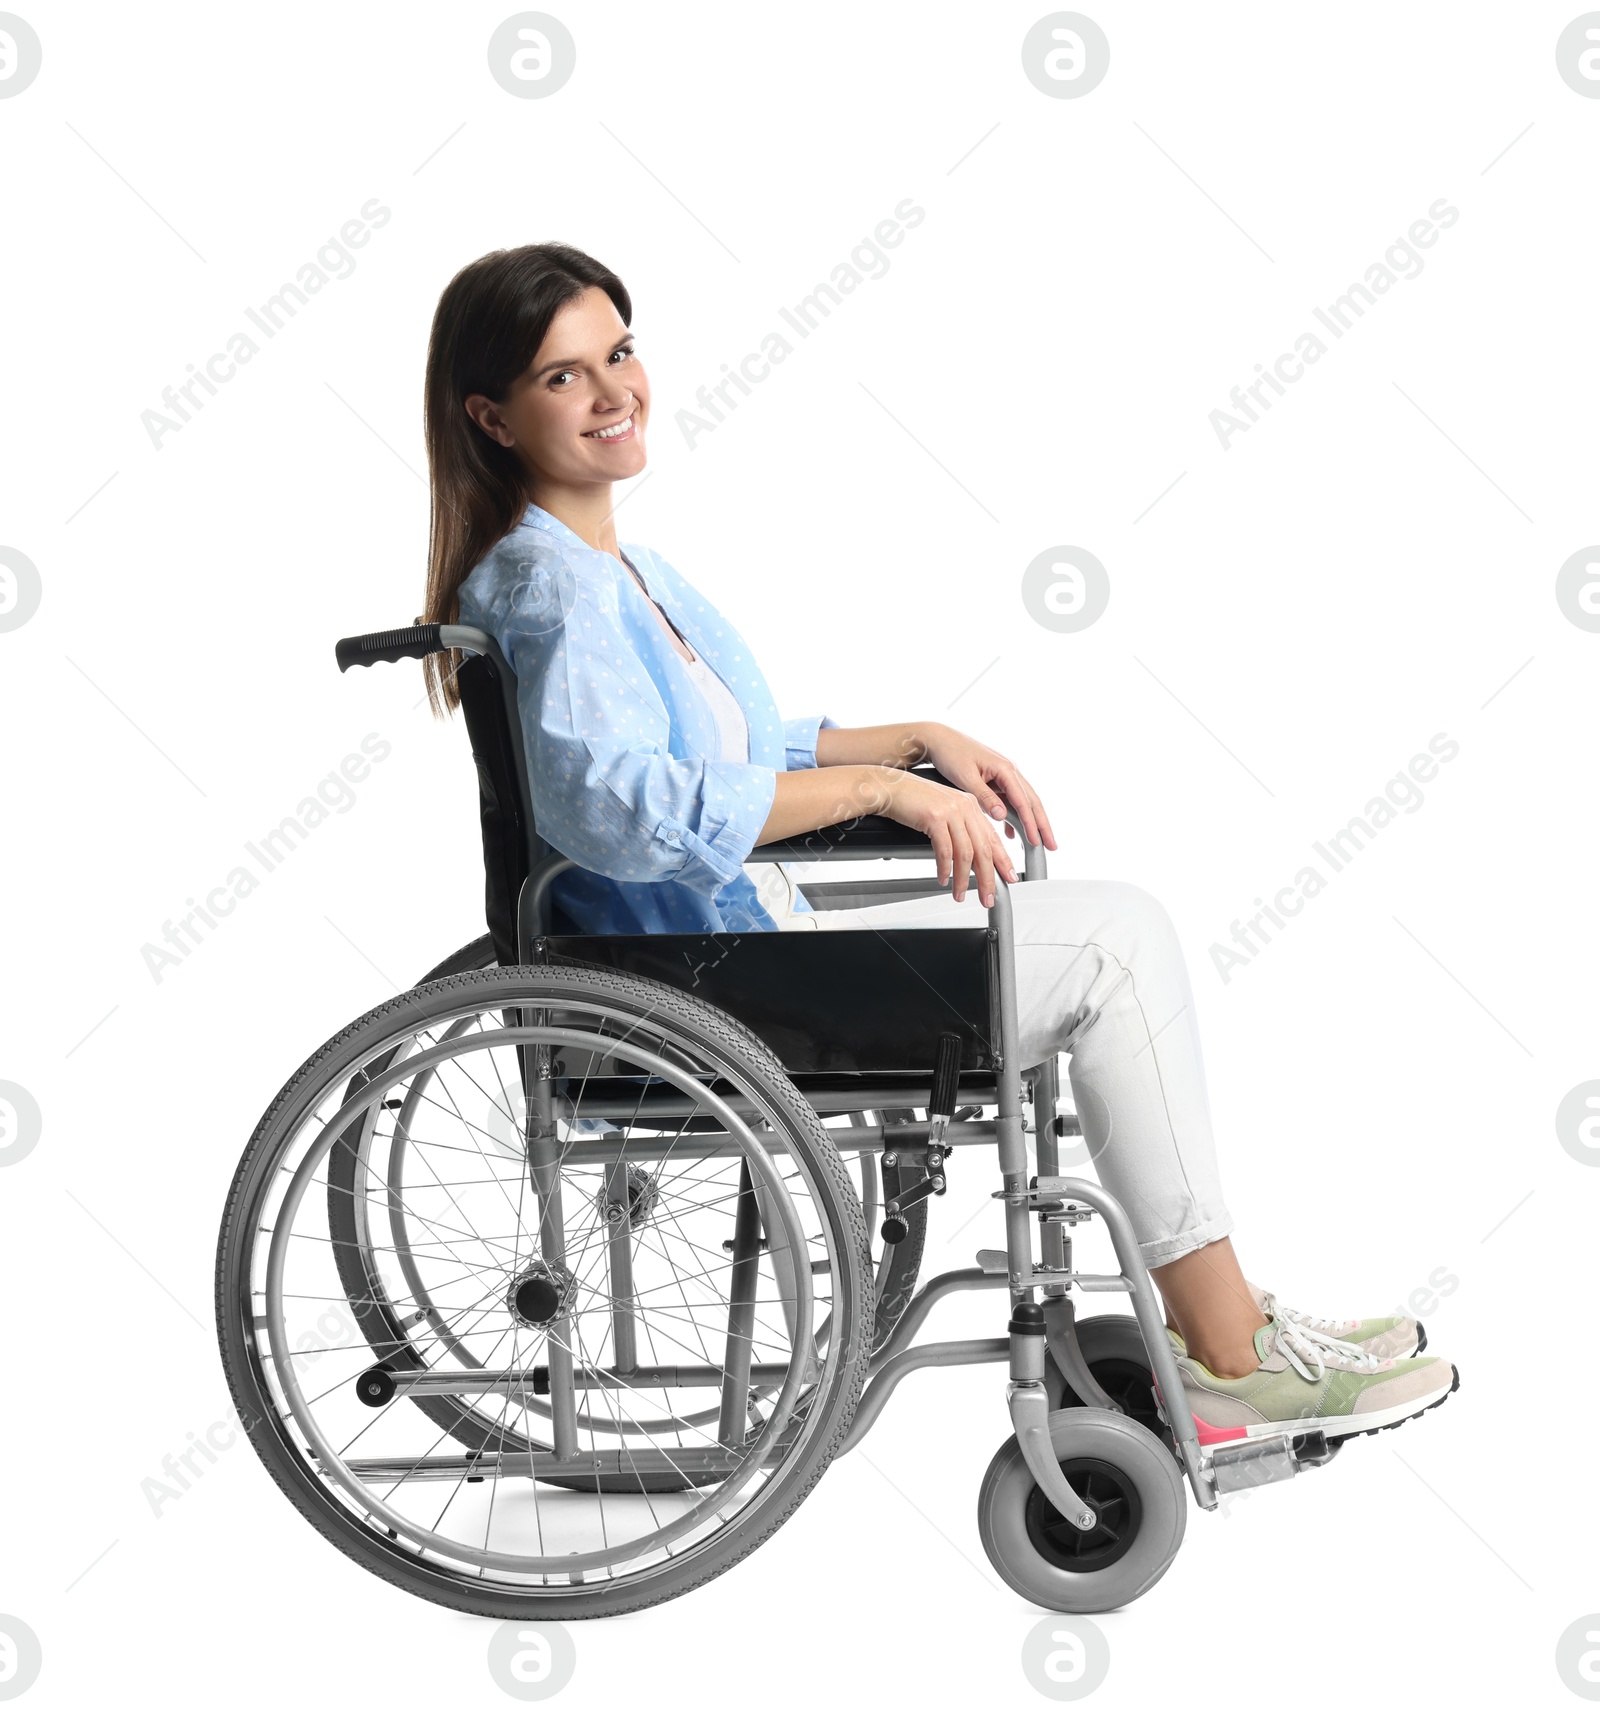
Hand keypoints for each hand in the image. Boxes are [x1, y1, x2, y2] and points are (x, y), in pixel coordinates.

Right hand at [880, 770, 1017, 905]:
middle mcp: (965, 807)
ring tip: (960, 894)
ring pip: (966, 854)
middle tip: (987, 897)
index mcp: (971, 805)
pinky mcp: (935, 817)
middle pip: (984, 849)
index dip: (1002, 861)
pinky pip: (945, 851)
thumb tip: (970, 857)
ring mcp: (951, 811)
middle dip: (987, 878)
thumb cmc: (913, 801)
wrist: (889, 788)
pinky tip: (943, 879)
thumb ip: (960, 828)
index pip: (992, 838)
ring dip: (963, 879)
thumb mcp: (944, 812)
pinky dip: (945, 869)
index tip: (1008, 877)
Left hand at [918, 725, 1056, 851]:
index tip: (1037, 842)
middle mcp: (1009, 770)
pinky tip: (1011, 833)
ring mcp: (1003, 774)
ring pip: (1023, 801)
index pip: (1023, 801)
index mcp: (1005, 769)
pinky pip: (1010, 799)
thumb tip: (1002, 816)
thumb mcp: (966, 778)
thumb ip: (985, 797)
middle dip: (1042, 825)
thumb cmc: (951, 754)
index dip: (1031, 824)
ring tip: (1038, 842)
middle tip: (1052, 845)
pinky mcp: (995, 778)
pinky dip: (1013, 816)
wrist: (938, 739)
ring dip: (1031, 822)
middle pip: (1032, 801)